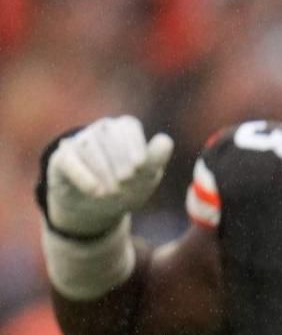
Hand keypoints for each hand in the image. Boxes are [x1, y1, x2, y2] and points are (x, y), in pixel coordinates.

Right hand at [43, 116, 173, 237]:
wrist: (96, 208)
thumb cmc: (127, 187)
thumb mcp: (145, 177)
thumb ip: (156, 159)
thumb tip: (165, 141)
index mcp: (125, 130)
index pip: (128, 126)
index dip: (134, 144)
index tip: (140, 166)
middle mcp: (101, 131)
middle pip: (108, 134)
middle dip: (119, 158)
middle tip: (126, 181)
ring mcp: (80, 142)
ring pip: (89, 146)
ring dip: (103, 169)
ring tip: (112, 191)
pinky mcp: (61, 159)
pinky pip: (69, 161)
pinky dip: (84, 176)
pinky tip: (96, 191)